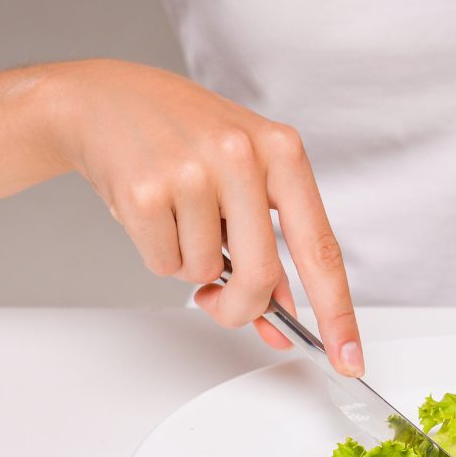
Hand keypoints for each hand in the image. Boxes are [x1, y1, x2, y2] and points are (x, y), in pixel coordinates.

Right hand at [41, 59, 362, 375]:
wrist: (107, 99)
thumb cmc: (185, 139)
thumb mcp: (245, 178)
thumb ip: (271, 247)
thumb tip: (283, 319)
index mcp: (283, 151)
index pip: (321, 248)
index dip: (337, 311)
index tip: (348, 357)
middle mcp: (243, 156)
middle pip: (261, 274)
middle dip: (241, 306)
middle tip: (218, 300)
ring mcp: (192, 172)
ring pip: (204, 273)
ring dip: (190, 266)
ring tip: (177, 215)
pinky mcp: (145, 191)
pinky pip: (164, 263)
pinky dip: (159, 253)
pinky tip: (152, 211)